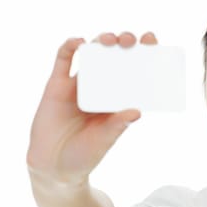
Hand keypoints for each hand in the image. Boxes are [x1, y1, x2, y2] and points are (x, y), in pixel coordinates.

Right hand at [26, 31, 157, 183]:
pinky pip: (63, 61)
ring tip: (110, 40)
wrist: (53, 166)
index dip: (143, 55)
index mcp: (116, 99)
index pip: (134, 72)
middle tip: (131, 40)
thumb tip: (138, 112)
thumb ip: (118, 125)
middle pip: (114, 57)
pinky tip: (79, 42)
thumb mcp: (104, 140)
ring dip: (101, 41)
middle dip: (124, 43)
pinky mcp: (56, 85)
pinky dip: (70, 47)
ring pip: (91, 54)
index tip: (152, 42)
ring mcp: (78, 85)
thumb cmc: (84, 155)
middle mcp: (100, 88)